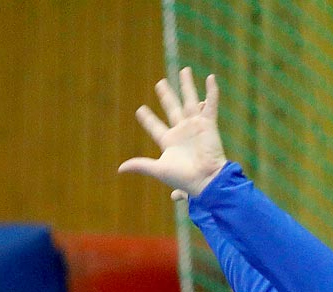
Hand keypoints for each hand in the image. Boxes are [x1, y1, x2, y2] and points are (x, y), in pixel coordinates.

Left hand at [118, 68, 226, 199]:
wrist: (206, 180)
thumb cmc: (183, 177)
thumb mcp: (159, 169)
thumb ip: (141, 165)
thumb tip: (120, 169)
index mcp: (169, 142)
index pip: (155, 127)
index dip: (147, 119)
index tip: (140, 110)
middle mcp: (181, 131)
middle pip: (171, 108)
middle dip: (166, 95)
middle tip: (160, 83)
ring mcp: (195, 126)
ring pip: (190, 100)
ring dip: (187, 85)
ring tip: (185, 70)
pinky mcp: (208, 124)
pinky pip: (211, 105)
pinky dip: (212, 92)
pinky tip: (211, 77)